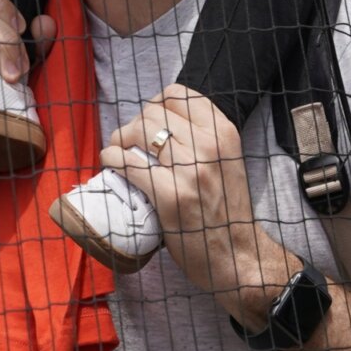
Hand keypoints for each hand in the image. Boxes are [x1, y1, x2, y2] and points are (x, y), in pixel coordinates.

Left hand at [103, 90, 271, 316]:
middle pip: (152, 112)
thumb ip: (202, 139)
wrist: (239, 256)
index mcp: (224, 132)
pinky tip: (112, 164)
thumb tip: (159, 121)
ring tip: (118, 153)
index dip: (154, 104)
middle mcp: (210, 146)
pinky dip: (112, 159)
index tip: (148, 122)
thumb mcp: (227, 162)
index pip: (177, 94)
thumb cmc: (227, 212)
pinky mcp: (171, 196)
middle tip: (128, 143)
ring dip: (119, 140)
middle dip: (133, 124)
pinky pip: (128, 163)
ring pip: (138, 133)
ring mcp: (190, 171)